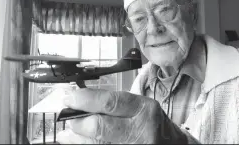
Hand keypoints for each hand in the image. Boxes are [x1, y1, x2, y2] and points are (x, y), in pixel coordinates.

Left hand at [57, 88, 186, 143]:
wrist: (171, 144)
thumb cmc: (151, 122)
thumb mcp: (138, 106)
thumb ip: (113, 105)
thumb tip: (82, 104)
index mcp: (143, 109)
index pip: (110, 102)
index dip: (85, 99)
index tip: (69, 98)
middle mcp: (141, 130)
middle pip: (101, 127)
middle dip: (78, 122)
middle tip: (67, 118)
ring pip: (98, 144)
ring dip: (77, 138)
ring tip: (68, 133)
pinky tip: (79, 142)